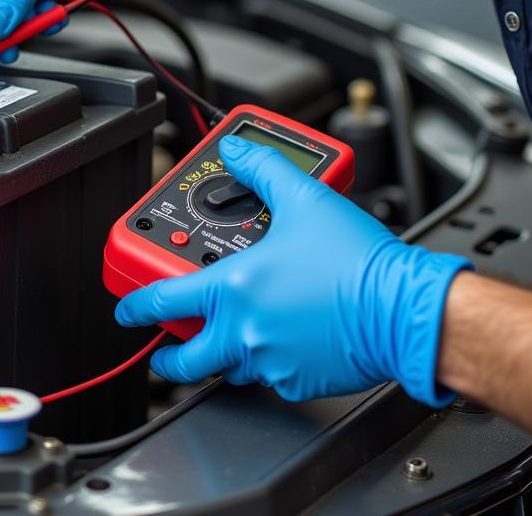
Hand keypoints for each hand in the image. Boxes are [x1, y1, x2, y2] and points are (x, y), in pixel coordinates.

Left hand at [115, 136, 471, 405]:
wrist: (405, 309)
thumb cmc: (357, 261)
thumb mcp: (304, 197)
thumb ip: (262, 170)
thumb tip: (237, 150)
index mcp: (235, 287)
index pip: (164, 299)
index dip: (136, 306)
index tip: (126, 312)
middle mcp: (245, 329)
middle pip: (187, 358)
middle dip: (170, 358)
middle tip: (166, 352)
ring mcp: (271, 360)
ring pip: (232, 365)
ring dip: (226, 352)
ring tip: (237, 332)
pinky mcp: (300, 381)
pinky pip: (272, 376)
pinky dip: (271, 361)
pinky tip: (286, 336)